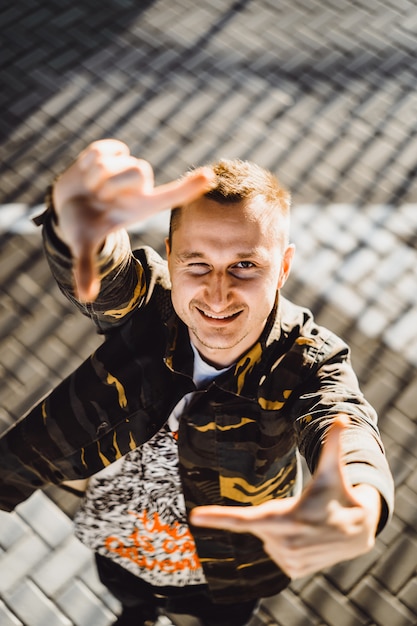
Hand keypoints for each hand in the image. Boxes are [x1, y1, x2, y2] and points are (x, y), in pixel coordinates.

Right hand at [53, 139, 214, 300]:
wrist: (63, 204)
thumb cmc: (81, 225)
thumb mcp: (84, 245)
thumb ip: (86, 269)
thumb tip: (86, 298)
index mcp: (141, 207)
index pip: (172, 196)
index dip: (189, 187)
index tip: (210, 177)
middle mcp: (139, 187)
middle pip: (139, 172)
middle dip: (112, 185)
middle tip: (99, 198)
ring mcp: (127, 166)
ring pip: (117, 163)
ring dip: (96, 177)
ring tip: (92, 189)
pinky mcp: (113, 151)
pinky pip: (102, 151)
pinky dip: (88, 162)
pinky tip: (87, 173)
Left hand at [190, 415, 380, 579]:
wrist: (362, 529)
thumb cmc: (339, 492)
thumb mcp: (334, 468)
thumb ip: (334, 442)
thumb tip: (343, 416)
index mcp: (290, 518)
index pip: (247, 519)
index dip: (220, 517)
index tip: (195, 516)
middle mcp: (287, 543)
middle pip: (257, 525)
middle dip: (272, 514)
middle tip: (299, 509)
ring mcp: (290, 560)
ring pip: (265, 538)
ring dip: (278, 529)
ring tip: (305, 523)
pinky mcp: (293, 570)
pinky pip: (275, 552)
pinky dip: (284, 542)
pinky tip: (305, 537)